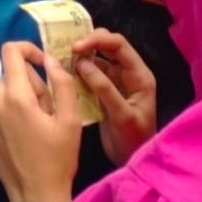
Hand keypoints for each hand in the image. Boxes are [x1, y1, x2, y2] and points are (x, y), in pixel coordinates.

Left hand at [0, 41, 80, 201]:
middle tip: (48, 111)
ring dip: (21, 97)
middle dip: (32, 84)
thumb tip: (50, 59)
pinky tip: (21, 130)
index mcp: (14, 96)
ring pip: (4, 88)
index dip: (29, 50)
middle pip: (13, 73)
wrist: (35, 194)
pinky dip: (8, 108)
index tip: (44, 64)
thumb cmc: (57, 158)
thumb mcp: (70, 119)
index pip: (11, 51)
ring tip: (36, 123)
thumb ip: (62, 83)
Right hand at [71, 29, 156, 165]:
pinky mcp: (103, 90)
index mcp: (139, 75)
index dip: (98, 40)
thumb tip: (82, 63)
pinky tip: (64, 71)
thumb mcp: (122, 116)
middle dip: (88, 43)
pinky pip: (90, 72)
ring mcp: (115, 81)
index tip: (76, 46)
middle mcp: (128, 73)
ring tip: (62, 57)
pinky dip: (77, 69)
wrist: (132, 161)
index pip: (119, 45)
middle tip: (66, 49)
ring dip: (81, 55)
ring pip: (97, 58)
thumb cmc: (133, 140)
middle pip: (108, 46)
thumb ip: (104, 89)